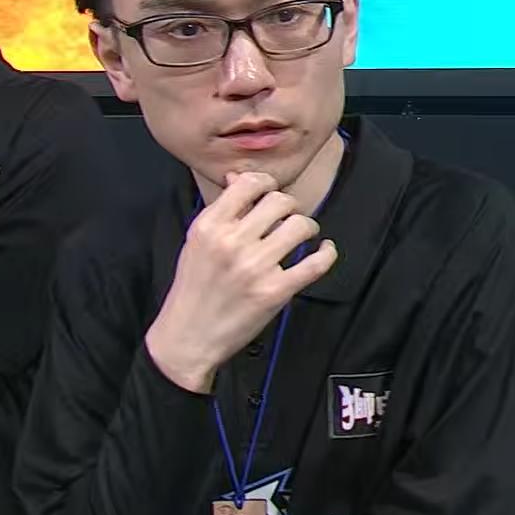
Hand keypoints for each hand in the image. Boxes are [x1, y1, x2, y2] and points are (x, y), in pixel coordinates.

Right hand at [146, 171, 337, 391]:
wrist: (187, 337)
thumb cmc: (193, 289)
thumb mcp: (198, 243)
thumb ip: (221, 210)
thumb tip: (238, 177)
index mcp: (209, 226)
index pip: (248, 184)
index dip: (267, 183)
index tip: (272, 191)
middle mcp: (232, 243)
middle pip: (279, 201)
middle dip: (290, 206)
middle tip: (289, 217)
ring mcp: (255, 267)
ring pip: (300, 226)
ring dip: (308, 227)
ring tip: (303, 234)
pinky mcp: (274, 291)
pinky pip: (315, 263)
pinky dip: (327, 253)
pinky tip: (324, 250)